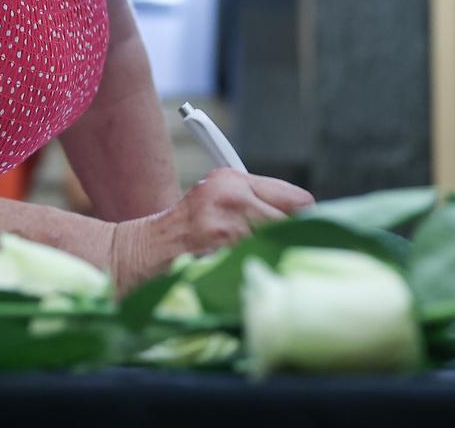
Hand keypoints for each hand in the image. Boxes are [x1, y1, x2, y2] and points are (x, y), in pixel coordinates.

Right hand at [108, 168, 313, 292]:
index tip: (308, 235)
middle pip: (294, 224)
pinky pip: (258, 265)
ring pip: (278, 246)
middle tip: (290, 256)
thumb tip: (307, 220)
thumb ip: (259, 203)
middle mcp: (232, 196)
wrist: (146, 250)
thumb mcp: (220, 199)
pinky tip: (246, 274)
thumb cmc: (189, 229)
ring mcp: (226, 226)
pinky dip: (259, 272)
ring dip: (276, 259)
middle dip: (294, 242)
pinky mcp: (220, 253)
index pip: (299, 200)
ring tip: (263, 265)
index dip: (308, 221)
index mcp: (234, 180)